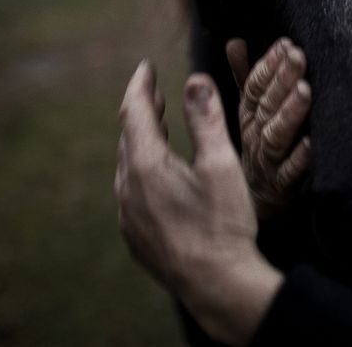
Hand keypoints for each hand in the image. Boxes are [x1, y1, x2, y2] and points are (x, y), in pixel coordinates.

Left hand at [115, 60, 280, 345]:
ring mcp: (129, 216)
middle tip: (155, 92)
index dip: (140, 86)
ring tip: (159, 127)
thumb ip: (206, 119)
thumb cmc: (223, 223)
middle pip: (128, 138)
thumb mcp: (221, 164)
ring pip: (128, 166)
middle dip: (142, 112)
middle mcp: (128, 190)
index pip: (135, 113)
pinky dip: (143, 170)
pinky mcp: (136, 236)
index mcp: (146, 166)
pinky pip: (131, 192)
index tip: (145, 67)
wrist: (217, 285)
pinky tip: (160, 175)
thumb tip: (196, 78)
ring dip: (142, 142)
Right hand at [227, 38, 312, 218]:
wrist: (254, 205)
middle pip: (266, 106)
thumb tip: (234, 41)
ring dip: (290, 113)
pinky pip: (289, 174)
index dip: (268, 65)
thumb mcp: (248, 113)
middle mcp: (255, 137)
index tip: (285, 44)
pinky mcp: (281, 189)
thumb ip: (245, 78)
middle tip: (298, 56)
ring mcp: (267, 163)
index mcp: (248, 118)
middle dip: (282, 80)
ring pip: (276, 136)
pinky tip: (312, 144)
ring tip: (305, 91)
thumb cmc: (256, 149)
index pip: (254, 88)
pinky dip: (299, 160)